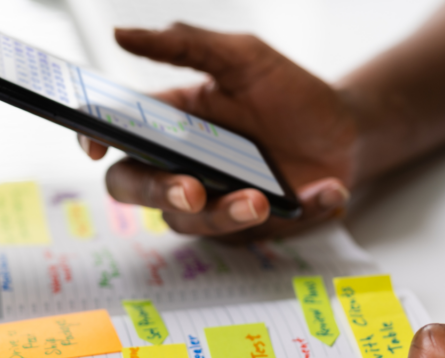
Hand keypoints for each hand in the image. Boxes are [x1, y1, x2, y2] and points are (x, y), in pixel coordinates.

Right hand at [78, 23, 357, 239]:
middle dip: (158, 193)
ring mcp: (211, 202)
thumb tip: (121, 34)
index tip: (95, 146)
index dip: (94, 139)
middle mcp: (182, 166)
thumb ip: (185, 45)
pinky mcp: (246, 228)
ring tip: (260, 199)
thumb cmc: (292, 94)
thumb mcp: (243, 58)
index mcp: (172, 124)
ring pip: (189, 223)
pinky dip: (293, 213)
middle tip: (191, 191)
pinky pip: (253, 235)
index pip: (117, 133)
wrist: (350, 133)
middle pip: (137, 189)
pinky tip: (323, 190)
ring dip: (223, 215)